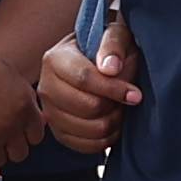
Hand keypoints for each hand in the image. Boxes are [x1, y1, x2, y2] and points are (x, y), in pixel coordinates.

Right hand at [35, 17, 139, 157]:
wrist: (99, 66)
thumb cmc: (109, 50)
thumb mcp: (116, 36)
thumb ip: (113, 45)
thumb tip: (110, 68)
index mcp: (55, 58)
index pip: (84, 79)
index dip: (113, 89)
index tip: (135, 94)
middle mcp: (46, 86)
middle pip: (87, 107)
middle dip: (115, 107)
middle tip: (127, 101)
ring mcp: (49, 111)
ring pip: (88, 128)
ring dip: (112, 123)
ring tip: (120, 110)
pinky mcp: (58, 132)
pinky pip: (84, 145)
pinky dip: (105, 139)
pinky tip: (112, 125)